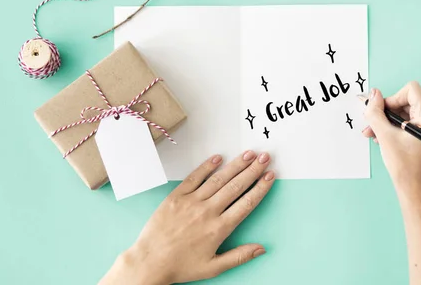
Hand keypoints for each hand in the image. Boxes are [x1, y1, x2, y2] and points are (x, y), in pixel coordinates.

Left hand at [99, 151, 274, 284]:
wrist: (150, 261)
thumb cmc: (180, 266)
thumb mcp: (213, 267)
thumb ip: (239, 256)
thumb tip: (261, 248)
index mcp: (219, 229)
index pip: (246, 203)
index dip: (260, 188)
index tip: (270, 176)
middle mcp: (208, 212)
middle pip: (236, 186)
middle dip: (253, 170)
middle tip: (265, 157)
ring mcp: (192, 202)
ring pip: (218, 179)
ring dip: (235, 165)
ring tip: (248, 154)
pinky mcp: (176, 196)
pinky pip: (194, 178)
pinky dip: (206, 167)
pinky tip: (218, 158)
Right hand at [362, 82, 420, 194]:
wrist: (415, 188)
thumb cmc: (404, 165)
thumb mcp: (385, 135)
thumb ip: (376, 112)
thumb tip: (373, 94)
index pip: (411, 90)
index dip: (393, 98)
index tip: (382, 112)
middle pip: (407, 101)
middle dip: (387, 112)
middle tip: (372, 124)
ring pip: (407, 112)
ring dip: (388, 120)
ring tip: (374, 134)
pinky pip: (410, 121)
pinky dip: (396, 126)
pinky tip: (383, 137)